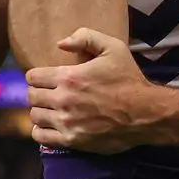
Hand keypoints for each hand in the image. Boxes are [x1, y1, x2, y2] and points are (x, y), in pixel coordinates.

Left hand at [25, 30, 167, 154]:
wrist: (146, 113)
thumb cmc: (129, 79)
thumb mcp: (113, 48)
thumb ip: (85, 37)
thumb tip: (60, 43)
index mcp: (69, 77)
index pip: (32, 77)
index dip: (37, 76)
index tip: (44, 78)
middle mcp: (63, 100)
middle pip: (32, 96)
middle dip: (38, 93)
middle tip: (49, 93)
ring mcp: (67, 122)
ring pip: (35, 116)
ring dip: (40, 111)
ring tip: (51, 109)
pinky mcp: (72, 140)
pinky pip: (42, 137)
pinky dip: (42, 131)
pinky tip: (51, 126)